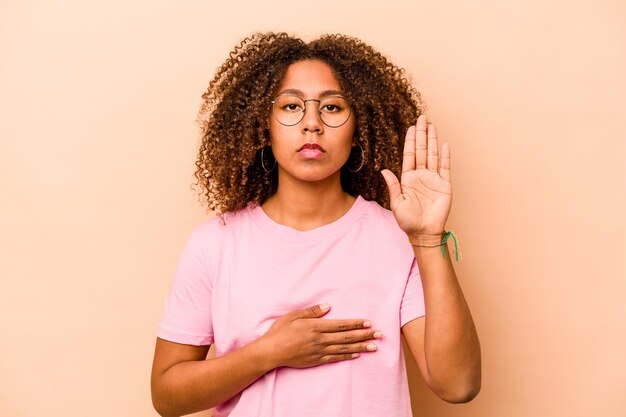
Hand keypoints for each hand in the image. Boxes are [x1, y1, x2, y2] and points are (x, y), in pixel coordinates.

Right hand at [261, 304, 381, 367]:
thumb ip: (312, 311)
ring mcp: (319, 351)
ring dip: (361, 347)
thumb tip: (328, 307)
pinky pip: (335, 358)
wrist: (271, 352)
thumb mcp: (294, 316)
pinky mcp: (316, 360)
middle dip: (364, 335)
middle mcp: (320, 340)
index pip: (341, 325)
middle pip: (347, 337)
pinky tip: (357, 354)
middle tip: (379, 334)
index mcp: (315, 327)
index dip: (356, 324)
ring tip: (374, 346)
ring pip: (344, 349)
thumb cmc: (280, 331)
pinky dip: (347, 356)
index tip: (368, 323)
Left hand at [381, 115, 451, 238]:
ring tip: (432, 126)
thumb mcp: (397, 203)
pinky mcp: (444, 185)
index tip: (411, 127)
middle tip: (422, 118)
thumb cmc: (408, 221)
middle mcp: (421, 175)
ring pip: (432, 155)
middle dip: (421, 134)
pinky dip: (445, 156)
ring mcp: (433, 179)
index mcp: (408, 178)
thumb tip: (384, 171)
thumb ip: (393, 186)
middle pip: (421, 150)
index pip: (409, 155)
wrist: (423, 232)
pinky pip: (445, 168)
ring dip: (432, 140)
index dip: (410, 140)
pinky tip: (444, 144)